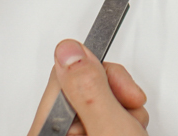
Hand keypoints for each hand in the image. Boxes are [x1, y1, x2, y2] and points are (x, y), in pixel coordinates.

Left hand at [26, 40, 148, 135]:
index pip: (63, 75)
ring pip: (98, 98)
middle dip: (113, 93)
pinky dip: (124, 118)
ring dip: (123, 108)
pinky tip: (130, 132)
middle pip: (81, 85)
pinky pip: (105, 113)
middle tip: (128, 108)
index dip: (96, 74)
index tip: (117, 79)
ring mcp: (73, 135)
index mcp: (46, 131)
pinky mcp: (91, 134)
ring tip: (130, 128)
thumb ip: (89, 89)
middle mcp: (54, 132)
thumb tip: (69, 49)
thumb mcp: (108, 129)